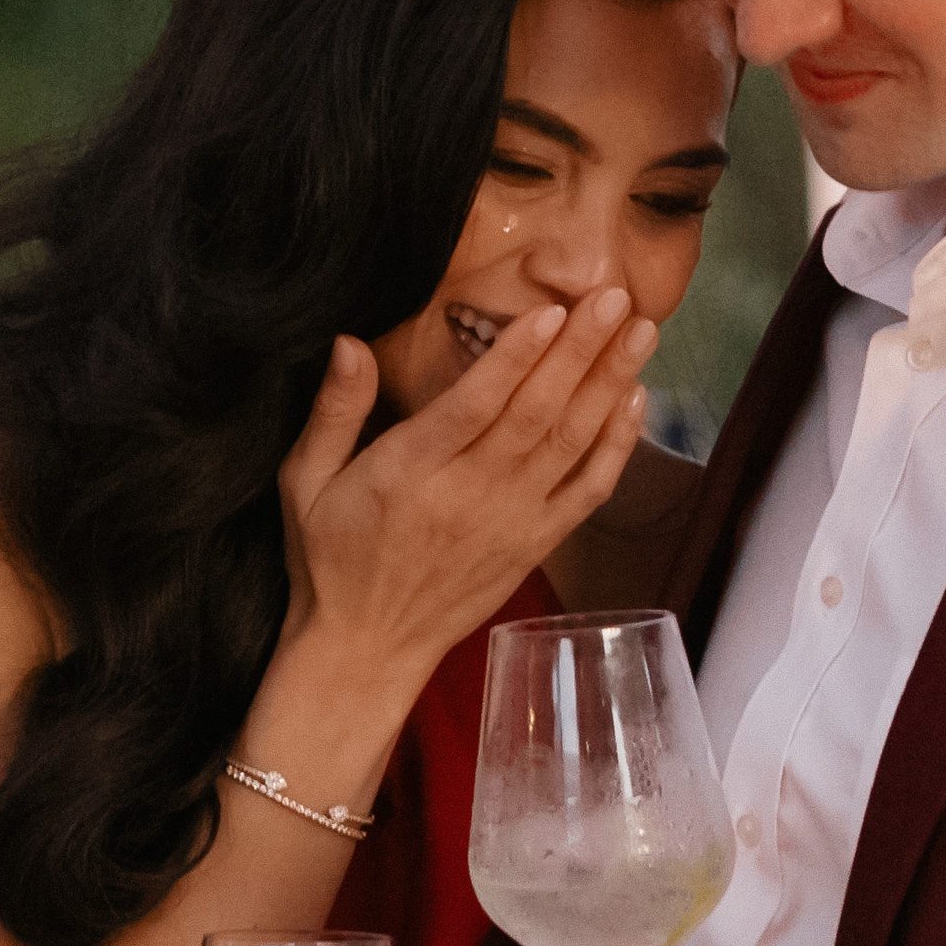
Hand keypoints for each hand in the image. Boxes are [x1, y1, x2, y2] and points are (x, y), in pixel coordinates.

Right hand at [277, 288, 655, 692]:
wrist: (366, 649)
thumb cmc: (330, 560)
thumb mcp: (304, 483)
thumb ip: (332, 411)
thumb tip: (349, 343)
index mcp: (408, 474)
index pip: (473, 406)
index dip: (516, 358)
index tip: (552, 312)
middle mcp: (468, 496)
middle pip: (535, 415)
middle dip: (579, 353)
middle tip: (614, 297)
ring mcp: (510, 522)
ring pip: (570, 444)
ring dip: (609, 385)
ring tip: (640, 332)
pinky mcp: (535, 545)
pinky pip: (587, 492)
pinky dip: (616, 447)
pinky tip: (635, 400)